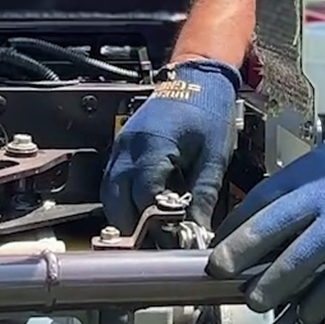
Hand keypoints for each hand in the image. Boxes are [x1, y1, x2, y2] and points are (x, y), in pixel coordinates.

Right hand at [102, 58, 242, 229]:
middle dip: (131, 228)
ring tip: (148, 234)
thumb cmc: (209, 111)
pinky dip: (123, 199)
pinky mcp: (122, 145)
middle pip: (116, 200)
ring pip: (109, 193)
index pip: (143, 198)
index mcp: (153, 147)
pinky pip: (113, 180)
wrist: (199, 76)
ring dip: (124, 216)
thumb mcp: (214, 156)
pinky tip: (142, 210)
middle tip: (153, 247)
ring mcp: (121, 145)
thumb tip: (198, 233)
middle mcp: (129, 147)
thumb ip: (203, 196)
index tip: (171, 243)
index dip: (154, 225)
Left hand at [205, 123, 324, 312]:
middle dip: (244, 247)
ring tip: (255, 301)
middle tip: (219, 270)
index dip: (237, 222)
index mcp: (309, 173)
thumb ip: (297, 190)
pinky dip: (323, 295)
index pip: (263, 196)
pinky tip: (304, 313)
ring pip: (307, 252)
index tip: (217, 244)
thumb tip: (256, 223)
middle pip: (277, 221)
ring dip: (278, 279)